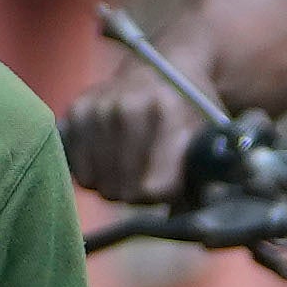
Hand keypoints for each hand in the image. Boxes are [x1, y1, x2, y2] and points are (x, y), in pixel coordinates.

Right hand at [65, 61, 217, 208]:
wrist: (164, 66)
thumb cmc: (190, 110)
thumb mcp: (209, 139)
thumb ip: (203, 179)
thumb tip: (188, 220)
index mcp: (167, 112)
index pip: (152, 188)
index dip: (163, 194)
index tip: (170, 183)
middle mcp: (128, 107)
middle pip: (123, 190)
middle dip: (138, 192)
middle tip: (149, 175)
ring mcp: (99, 108)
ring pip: (99, 184)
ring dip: (115, 184)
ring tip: (131, 166)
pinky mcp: (77, 110)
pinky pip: (80, 170)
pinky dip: (94, 171)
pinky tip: (110, 157)